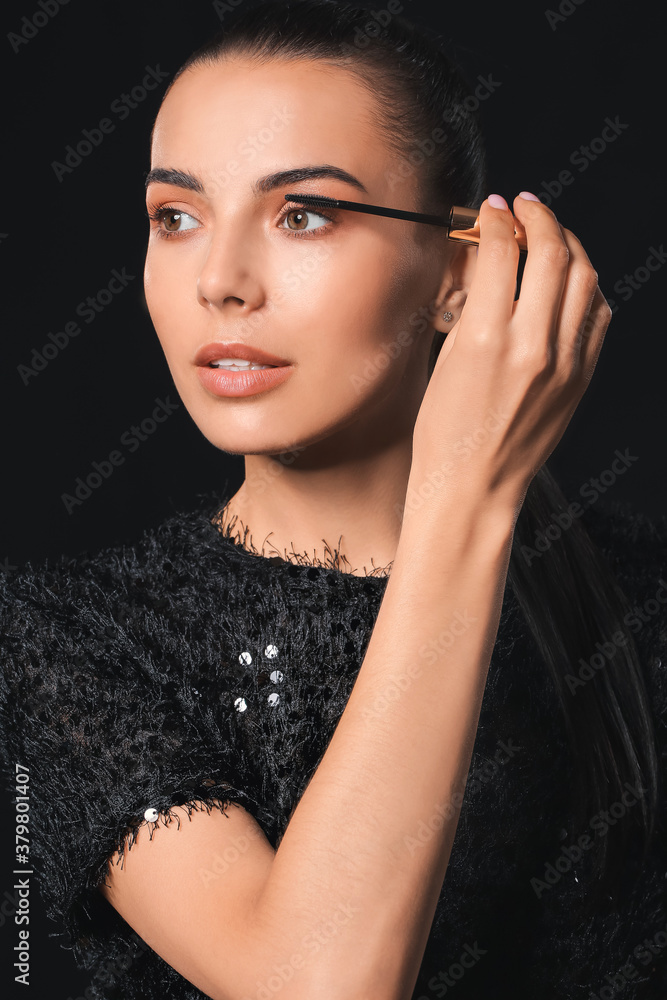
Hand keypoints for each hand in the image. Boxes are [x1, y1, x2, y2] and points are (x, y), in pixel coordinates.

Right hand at [410, 192, 611, 517]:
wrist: (473, 488)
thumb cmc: (445, 434)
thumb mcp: (445, 361)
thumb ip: (473, 308)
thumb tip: (489, 262)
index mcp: (485, 340)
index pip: (502, 252)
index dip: (497, 219)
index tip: (492, 208)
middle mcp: (532, 346)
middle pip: (552, 253)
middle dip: (539, 217)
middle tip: (525, 207)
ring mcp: (564, 363)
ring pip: (584, 277)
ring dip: (569, 244)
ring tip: (551, 234)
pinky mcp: (581, 379)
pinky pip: (597, 315)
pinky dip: (586, 286)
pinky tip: (570, 281)